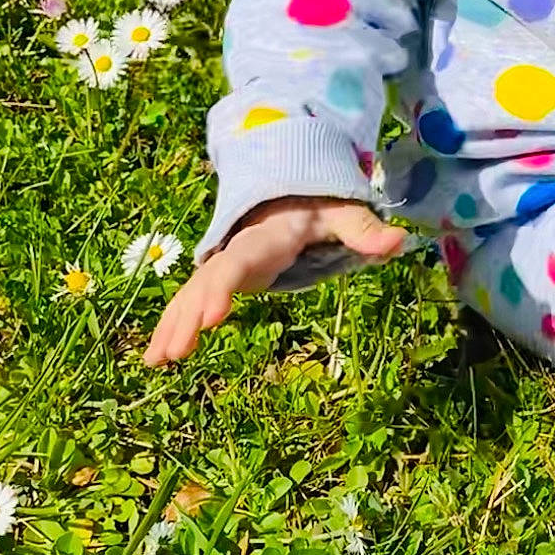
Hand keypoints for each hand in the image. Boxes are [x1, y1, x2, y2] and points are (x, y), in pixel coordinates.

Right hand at [141, 198, 405, 367]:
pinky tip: (157, 358)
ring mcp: (223, 266)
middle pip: (206, 285)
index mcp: (262, 239)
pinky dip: (172, 325)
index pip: (239, 264)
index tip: (213, 318)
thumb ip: (364, 228)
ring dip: (172, 326)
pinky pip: (191, 302)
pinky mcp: (219, 280)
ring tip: (155, 362)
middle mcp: (235, 252)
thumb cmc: (315, 205)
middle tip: (173, 353)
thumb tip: (399, 242)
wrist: (286, 192)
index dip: (223, 289)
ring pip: (191, 295)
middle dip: (187, 317)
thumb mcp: (340, 213)